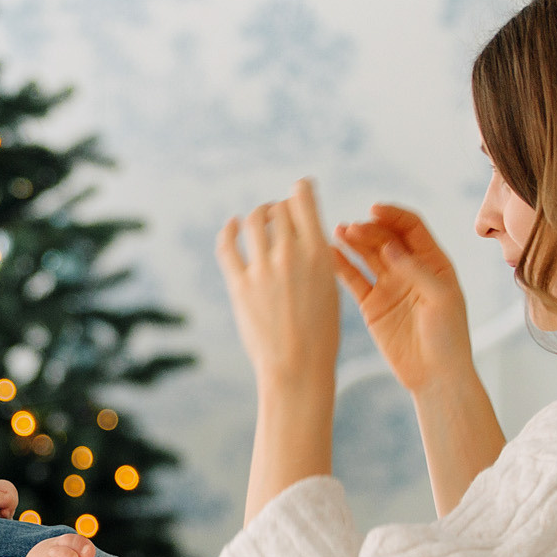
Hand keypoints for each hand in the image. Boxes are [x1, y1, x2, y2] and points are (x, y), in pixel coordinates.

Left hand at [217, 179, 341, 399]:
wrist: (297, 367)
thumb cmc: (320, 333)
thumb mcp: (329, 288)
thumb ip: (317, 258)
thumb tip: (302, 234)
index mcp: (319, 254)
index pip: (304, 203)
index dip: (299, 190)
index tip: (298, 188)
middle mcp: (290, 255)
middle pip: (278, 211)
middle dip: (278, 208)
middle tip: (277, 213)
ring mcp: (262, 269)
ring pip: (252, 222)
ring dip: (256, 216)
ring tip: (258, 219)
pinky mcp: (239, 285)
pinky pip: (227, 246)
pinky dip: (227, 230)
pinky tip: (230, 226)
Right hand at [330, 204, 474, 393]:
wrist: (435, 375)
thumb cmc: (448, 336)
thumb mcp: (441, 298)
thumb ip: (416, 269)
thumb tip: (388, 245)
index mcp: (433, 262)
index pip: (411, 228)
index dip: (393, 216)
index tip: (374, 210)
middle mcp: (409, 269)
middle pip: (385, 238)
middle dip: (368, 230)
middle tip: (351, 229)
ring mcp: (389, 286)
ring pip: (367, 255)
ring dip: (353, 242)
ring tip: (337, 232)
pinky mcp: (372, 305)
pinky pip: (354, 280)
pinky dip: (341, 266)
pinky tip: (329, 254)